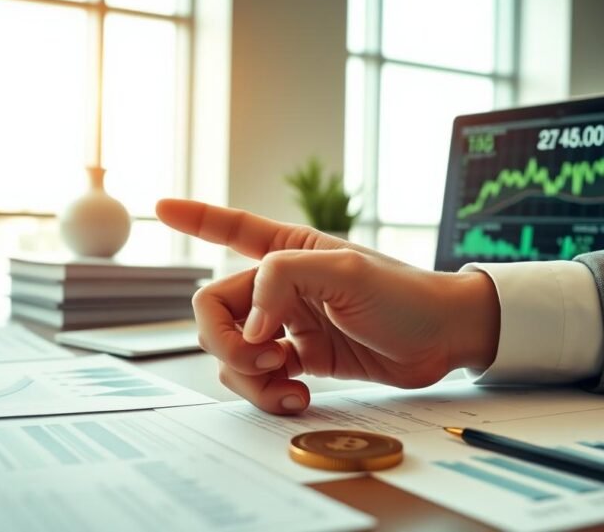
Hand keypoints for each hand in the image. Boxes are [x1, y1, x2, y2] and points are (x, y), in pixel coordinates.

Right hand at [156, 199, 499, 413]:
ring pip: (230, 351)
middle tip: (265, 358)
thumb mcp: (346, 272)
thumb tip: (251, 326)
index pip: (230, 228)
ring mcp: (286, 325)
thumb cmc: (405, 294)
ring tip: (286, 382)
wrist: (444, 338)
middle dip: (227, 341)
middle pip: (213, 310)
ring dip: (248, 376)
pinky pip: (257, 378)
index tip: (159, 206)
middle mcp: (279, 287)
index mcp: (287, 251)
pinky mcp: (299, 359)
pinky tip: (297, 395)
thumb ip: (284, 280)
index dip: (193, 217)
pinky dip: (266, 392)